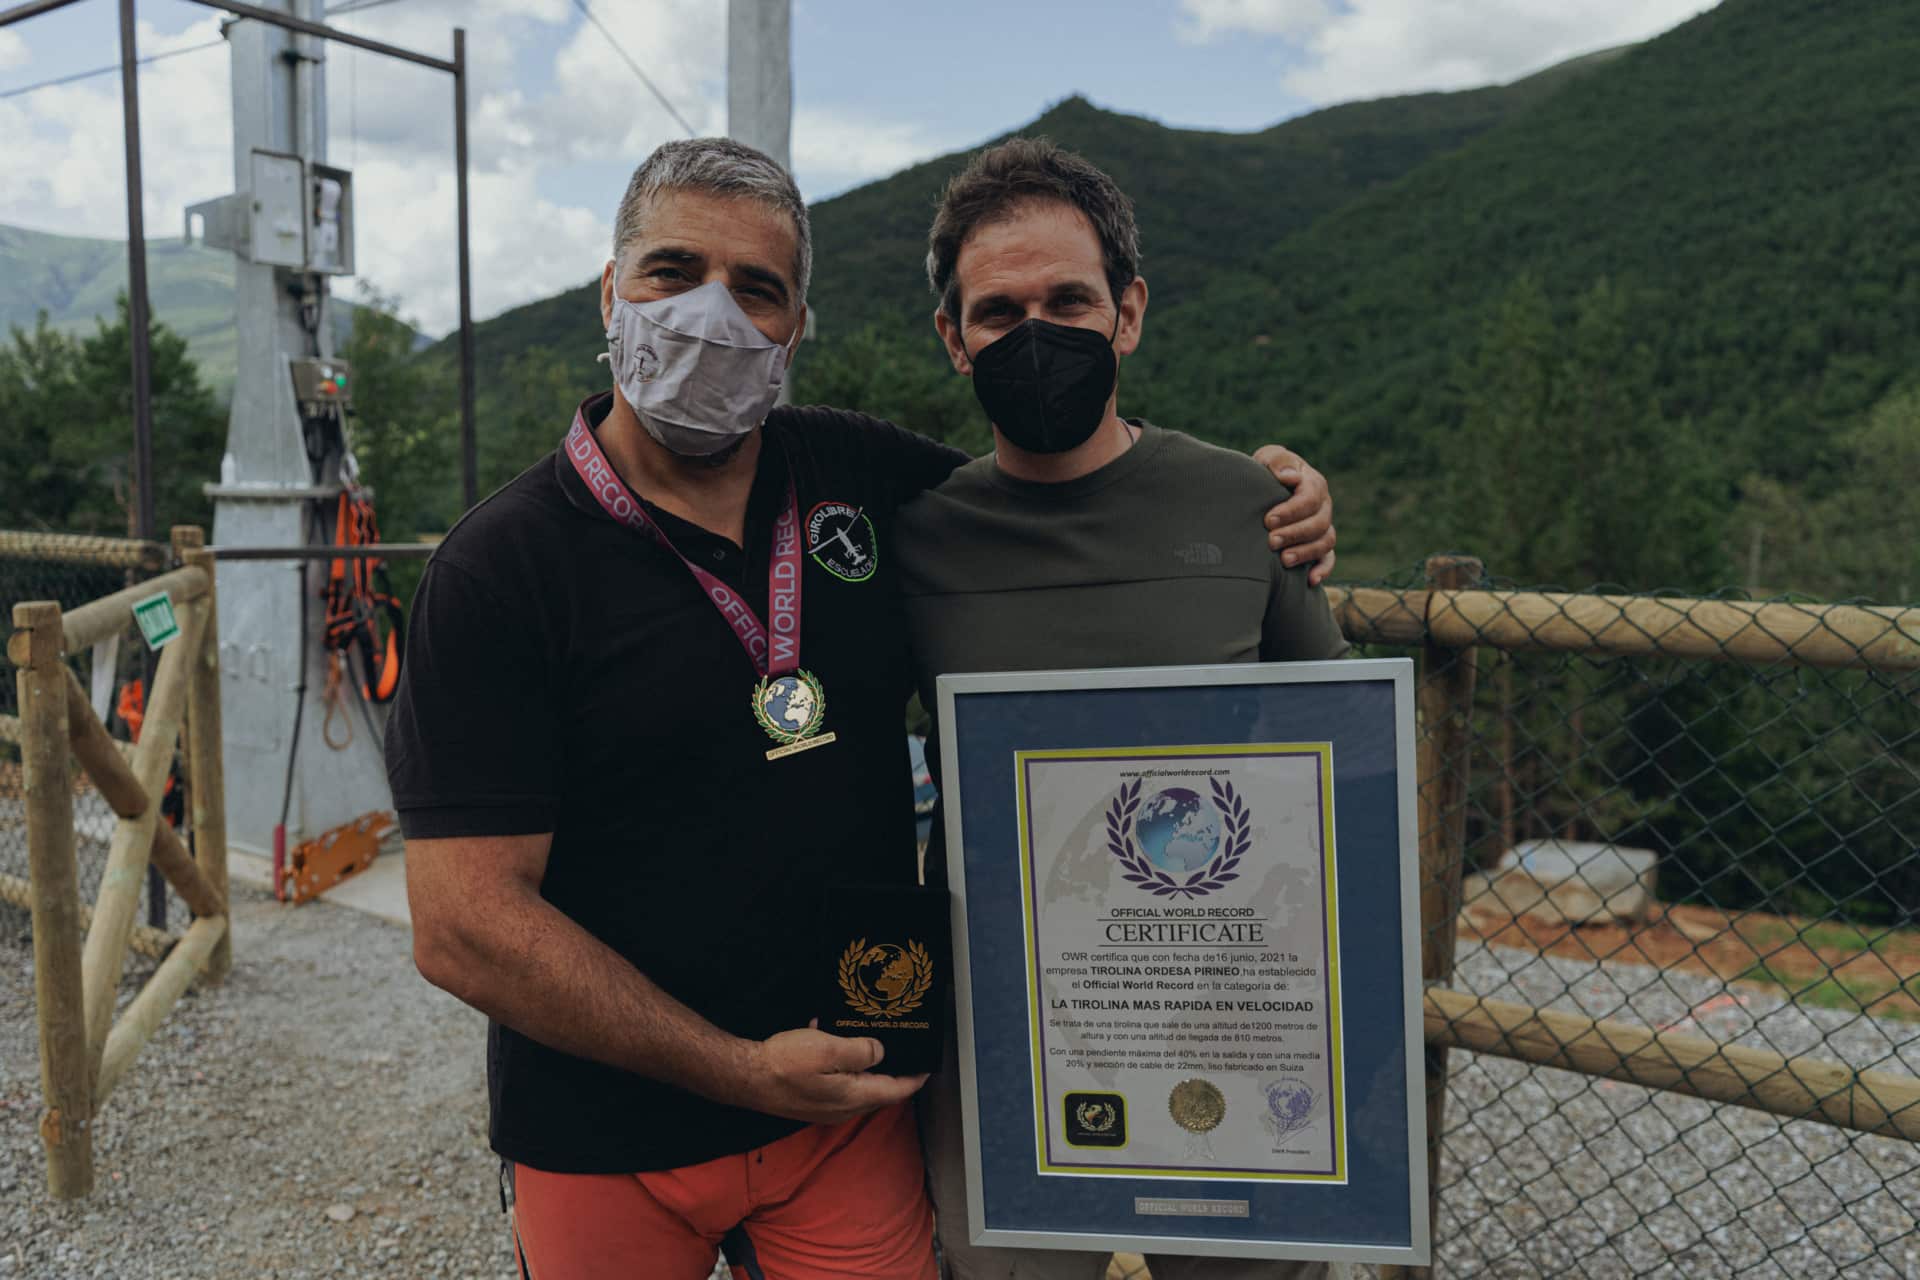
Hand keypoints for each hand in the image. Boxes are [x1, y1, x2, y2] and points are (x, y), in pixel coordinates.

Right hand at [743, 1025, 928, 1124]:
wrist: (746, 1078)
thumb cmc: (785, 1064)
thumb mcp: (828, 1049)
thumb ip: (861, 1052)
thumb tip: (881, 1053)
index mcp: (854, 1096)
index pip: (896, 1091)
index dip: (915, 1079)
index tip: (928, 1066)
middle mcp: (843, 1109)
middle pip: (878, 1090)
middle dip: (892, 1070)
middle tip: (902, 1047)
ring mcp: (826, 1108)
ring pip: (856, 1084)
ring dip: (861, 1062)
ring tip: (861, 1036)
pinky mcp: (810, 1101)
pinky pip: (835, 1081)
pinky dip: (837, 1062)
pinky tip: (823, 1037)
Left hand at [1251, 444, 1337, 586]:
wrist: (1262, 490)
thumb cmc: (1264, 472)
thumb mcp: (1267, 459)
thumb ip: (1279, 461)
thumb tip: (1290, 476)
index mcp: (1313, 483)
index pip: (1310, 498)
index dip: (1291, 510)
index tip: (1268, 519)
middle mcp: (1323, 506)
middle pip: (1319, 523)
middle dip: (1295, 533)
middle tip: (1271, 541)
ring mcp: (1323, 526)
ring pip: (1325, 542)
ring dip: (1306, 552)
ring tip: (1284, 560)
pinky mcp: (1320, 545)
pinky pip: (1329, 559)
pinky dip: (1323, 570)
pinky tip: (1310, 580)